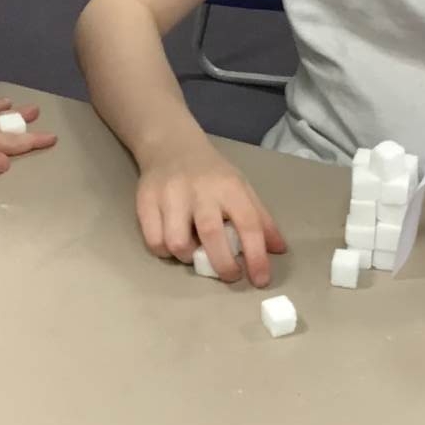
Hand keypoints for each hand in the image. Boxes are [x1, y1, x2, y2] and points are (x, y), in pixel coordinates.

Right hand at [137, 138, 286, 286]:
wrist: (171, 145)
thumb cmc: (212, 173)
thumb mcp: (241, 188)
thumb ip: (260, 219)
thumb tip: (279, 250)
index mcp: (230, 187)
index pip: (248, 224)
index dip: (257, 256)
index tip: (260, 280)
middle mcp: (200, 190)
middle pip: (211, 236)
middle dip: (223, 265)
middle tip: (230, 276)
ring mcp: (171, 195)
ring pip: (177, 243)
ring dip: (188, 258)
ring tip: (195, 253)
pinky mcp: (146, 201)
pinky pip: (153, 241)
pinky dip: (165, 251)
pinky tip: (173, 245)